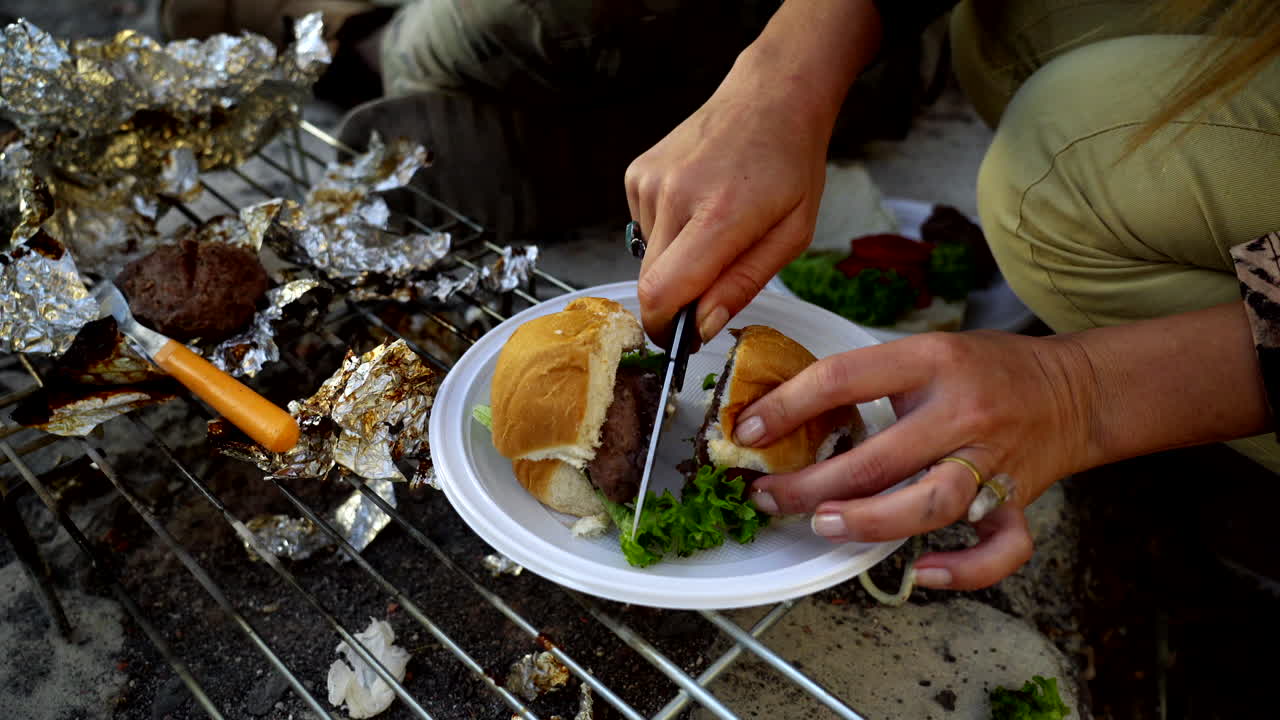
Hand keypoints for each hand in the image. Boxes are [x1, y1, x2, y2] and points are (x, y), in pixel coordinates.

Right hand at [624, 57, 833, 347]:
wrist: (769, 96)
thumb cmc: (790, 166)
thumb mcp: (792, 235)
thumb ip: (743, 284)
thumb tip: (701, 326)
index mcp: (719, 215)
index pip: (663, 292)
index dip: (665, 330)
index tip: (682, 341)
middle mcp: (674, 196)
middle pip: (650, 282)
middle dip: (675, 301)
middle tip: (710, 289)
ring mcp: (649, 182)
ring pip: (648, 256)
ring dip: (676, 259)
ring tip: (714, 226)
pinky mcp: (637, 174)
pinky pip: (644, 228)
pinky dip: (668, 231)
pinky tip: (697, 203)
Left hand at [736, 330, 1099, 589]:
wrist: (1075, 388)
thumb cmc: (986, 368)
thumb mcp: (927, 350)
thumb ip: (871, 378)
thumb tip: (787, 412)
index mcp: (932, 362)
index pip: (843, 379)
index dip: (786, 407)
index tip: (747, 430)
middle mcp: (962, 412)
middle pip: (877, 458)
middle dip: (810, 484)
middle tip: (769, 496)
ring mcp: (993, 461)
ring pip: (928, 504)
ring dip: (869, 522)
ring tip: (824, 526)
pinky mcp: (1018, 501)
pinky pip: (999, 549)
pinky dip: (963, 571)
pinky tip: (919, 573)